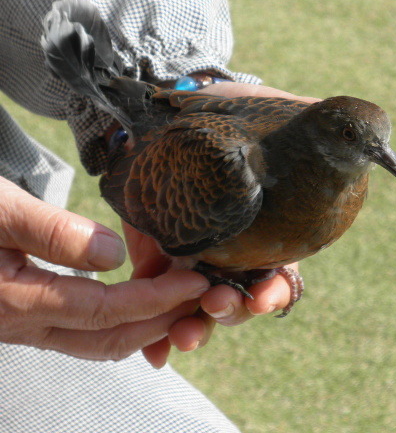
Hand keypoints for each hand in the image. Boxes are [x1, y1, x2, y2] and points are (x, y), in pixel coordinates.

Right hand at [0, 176, 210, 360]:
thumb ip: (51, 233)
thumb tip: (112, 255)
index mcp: (15, 300)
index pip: (106, 310)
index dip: (157, 299)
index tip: (196, 281)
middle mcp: (17, 324)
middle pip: (105, 339)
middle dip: (159, 322)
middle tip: (199, 299)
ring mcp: (16, 326)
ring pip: (91, 341)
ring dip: (141, 325)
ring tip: (177, 300)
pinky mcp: (16, 316)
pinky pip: (75, 331)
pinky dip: (114, 321)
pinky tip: (132, 299)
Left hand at [134, 82, 319, 367]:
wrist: (182, 101)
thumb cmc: (242, 109)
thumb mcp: (289, 113)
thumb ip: (327, 130)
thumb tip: (372, 140)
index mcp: (269, 232)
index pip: (278, 274)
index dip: (276, 293)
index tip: (267, 297)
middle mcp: (235, 250)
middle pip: (240, 299)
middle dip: (233, 311)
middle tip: (219, 302)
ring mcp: (194, 253)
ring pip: (198, 305)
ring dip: (195, 327)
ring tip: (181, 332)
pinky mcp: (157, 250)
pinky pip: (155, 294)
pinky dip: (155, 321)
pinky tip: (154, 350)